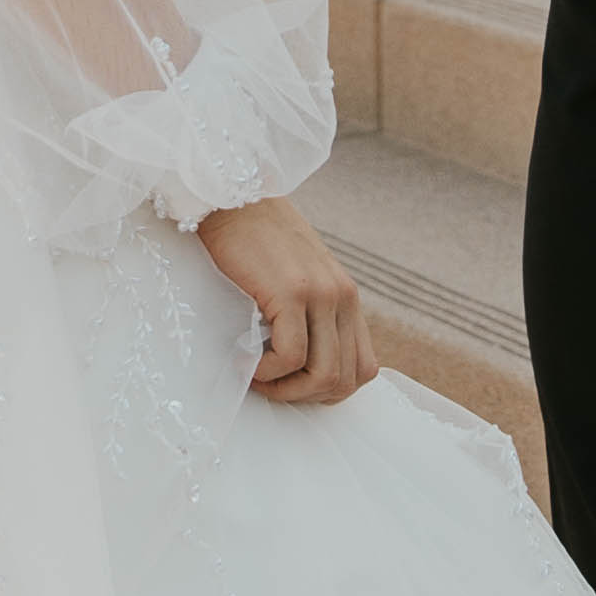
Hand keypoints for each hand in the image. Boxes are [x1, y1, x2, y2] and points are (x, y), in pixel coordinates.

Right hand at [192, 192, 380, 404]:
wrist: (232, 198)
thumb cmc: (254, 242)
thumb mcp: (296, 280)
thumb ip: (310, 315)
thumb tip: (302, 366)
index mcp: (346, 297)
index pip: (364, 368)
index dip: (328, 391)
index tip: (292, 384)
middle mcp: (342, 297)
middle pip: (346, 379)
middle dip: (305, 397)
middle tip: (271, 387)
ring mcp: (320, 294)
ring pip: (324, 375)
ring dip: (287, 390)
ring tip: (259, 377)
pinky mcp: (291, 293)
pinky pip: (290, 356)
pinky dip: (267, 372)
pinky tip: (247, 360)